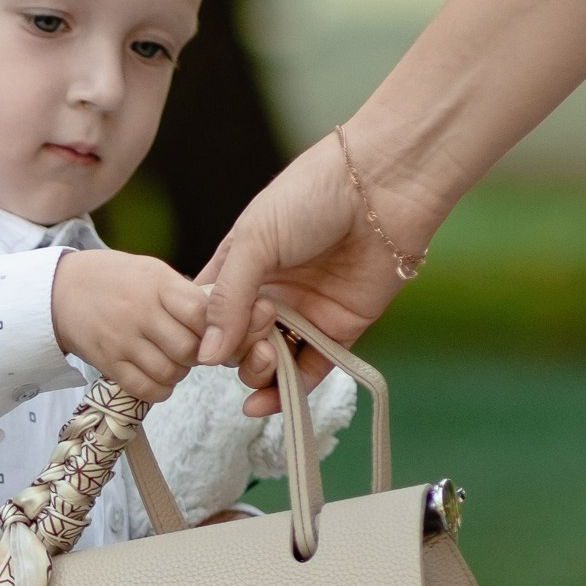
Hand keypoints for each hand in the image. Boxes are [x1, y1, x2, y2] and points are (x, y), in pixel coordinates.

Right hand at [51, 249, 210, 403]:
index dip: (214, 327)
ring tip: (172, 361)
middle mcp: (140, 312)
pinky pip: (145, 389)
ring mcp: (122, 340)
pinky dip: (159, 389)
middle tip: (191, 350)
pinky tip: (158, 377)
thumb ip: (183, 294)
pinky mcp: (108, 362)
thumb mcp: (152, 271)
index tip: (210, 330)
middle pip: (188, 349)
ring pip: (169, 372)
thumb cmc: (116, 279)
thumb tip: (219, 322)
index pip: (200, 312)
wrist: (62, 290)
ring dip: (179, 373)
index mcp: (157, 284)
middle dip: (197, 354)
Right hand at [194, 132, 409, 386]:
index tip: (206, 335)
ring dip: (261, 372)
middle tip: (258, 329)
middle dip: (239, 350)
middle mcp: (269, 292)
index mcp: (240, 266)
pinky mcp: (340, 327)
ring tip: (267, 358)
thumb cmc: (312, 194)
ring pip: (272, 361)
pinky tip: (268, 401)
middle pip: (238, 343)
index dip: (203, 332)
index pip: (208, 314)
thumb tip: (206, 356)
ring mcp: (304, 311)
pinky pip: (311, 367)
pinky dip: (290, 388)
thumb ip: (228, 300)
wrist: (382, 185)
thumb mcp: (254, 240)